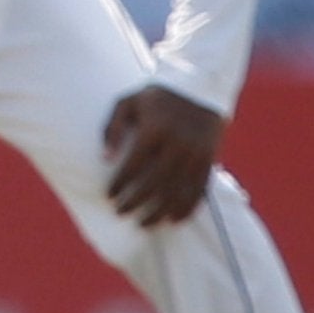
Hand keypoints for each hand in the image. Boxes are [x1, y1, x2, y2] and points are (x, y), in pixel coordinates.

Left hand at [102, 85, 222, 226]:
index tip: (108, 196)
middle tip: (120, 212)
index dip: (120, 184)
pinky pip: (198, 190)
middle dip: (135, 202)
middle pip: (154, 183)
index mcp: (155, 128)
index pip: (134, 165)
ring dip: (159, 212)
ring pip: (176, 191)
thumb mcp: (128, 102)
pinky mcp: (208, 160)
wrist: (199, 88)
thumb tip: (104, 159)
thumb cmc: (156, 97)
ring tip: (144, 224)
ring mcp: (195, 153)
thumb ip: (112, 128)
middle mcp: (177, 143)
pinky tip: (173, 220)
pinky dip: (186, 208)